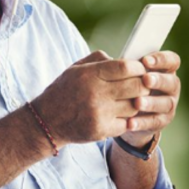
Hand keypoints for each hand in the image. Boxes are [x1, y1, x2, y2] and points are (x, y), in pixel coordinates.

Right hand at [33, 50, 149, 145]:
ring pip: (135, 106)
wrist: (46, 121)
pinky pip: (127, 123)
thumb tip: (125, 59)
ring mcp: (99, 113)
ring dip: (135, 103)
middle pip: (137, 86)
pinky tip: (117, 115)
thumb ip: (99, 60)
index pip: (126, 67)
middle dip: (142, 85)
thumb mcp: (74, 69)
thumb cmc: (63, 91)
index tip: (139, 70)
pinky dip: (126, 119)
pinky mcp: (101, 130)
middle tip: (139, 86)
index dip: (138, 68)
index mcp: (88, 75)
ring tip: (126, 101)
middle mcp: (94, 93)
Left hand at [120, 51, 180, 146]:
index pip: (171, 60)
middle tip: (145, 79)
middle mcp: (170, 86)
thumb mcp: (120, 72)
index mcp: (163, 69)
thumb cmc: (122, 83)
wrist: (122, 111)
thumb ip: (118, 64)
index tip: (145, 60)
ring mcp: (168, 104)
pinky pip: (154, 122)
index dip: (161, 59)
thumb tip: (106, 58)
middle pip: (172, 82)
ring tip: (137, 102)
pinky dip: (142, 122)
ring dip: (151, 103)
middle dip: (159, 80)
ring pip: (165, 103)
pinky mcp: (161, 121)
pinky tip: (130, 122)